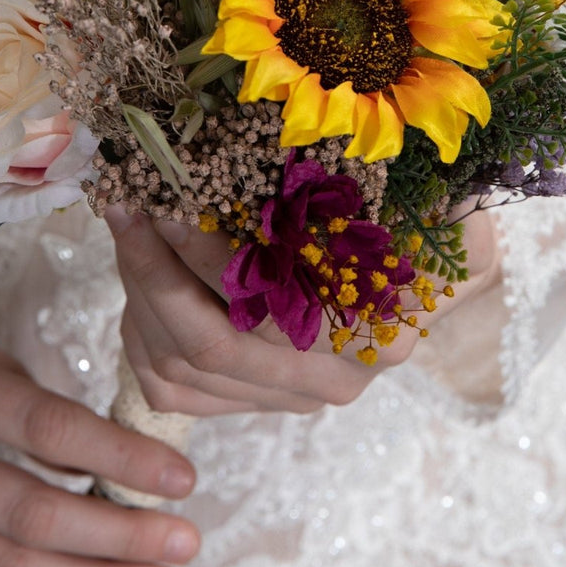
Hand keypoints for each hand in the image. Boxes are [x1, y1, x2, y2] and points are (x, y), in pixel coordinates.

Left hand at [106, 198, 501, 416]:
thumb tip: (383, 164)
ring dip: (140, 292)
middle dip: (155, 271)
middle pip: (214, 345)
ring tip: (128, 223)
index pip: (273, 309)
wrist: (430, 271)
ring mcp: (286, 397)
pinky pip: (169, 386)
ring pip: (182, 366)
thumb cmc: (427, 220)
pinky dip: (140, 333)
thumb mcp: (438, 199)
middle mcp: (332, 378)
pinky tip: (136, 274)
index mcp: (378, 333)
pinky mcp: (248, 402)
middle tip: (127, 205)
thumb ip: (424, 193)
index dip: (209, 256)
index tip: (171, 199)